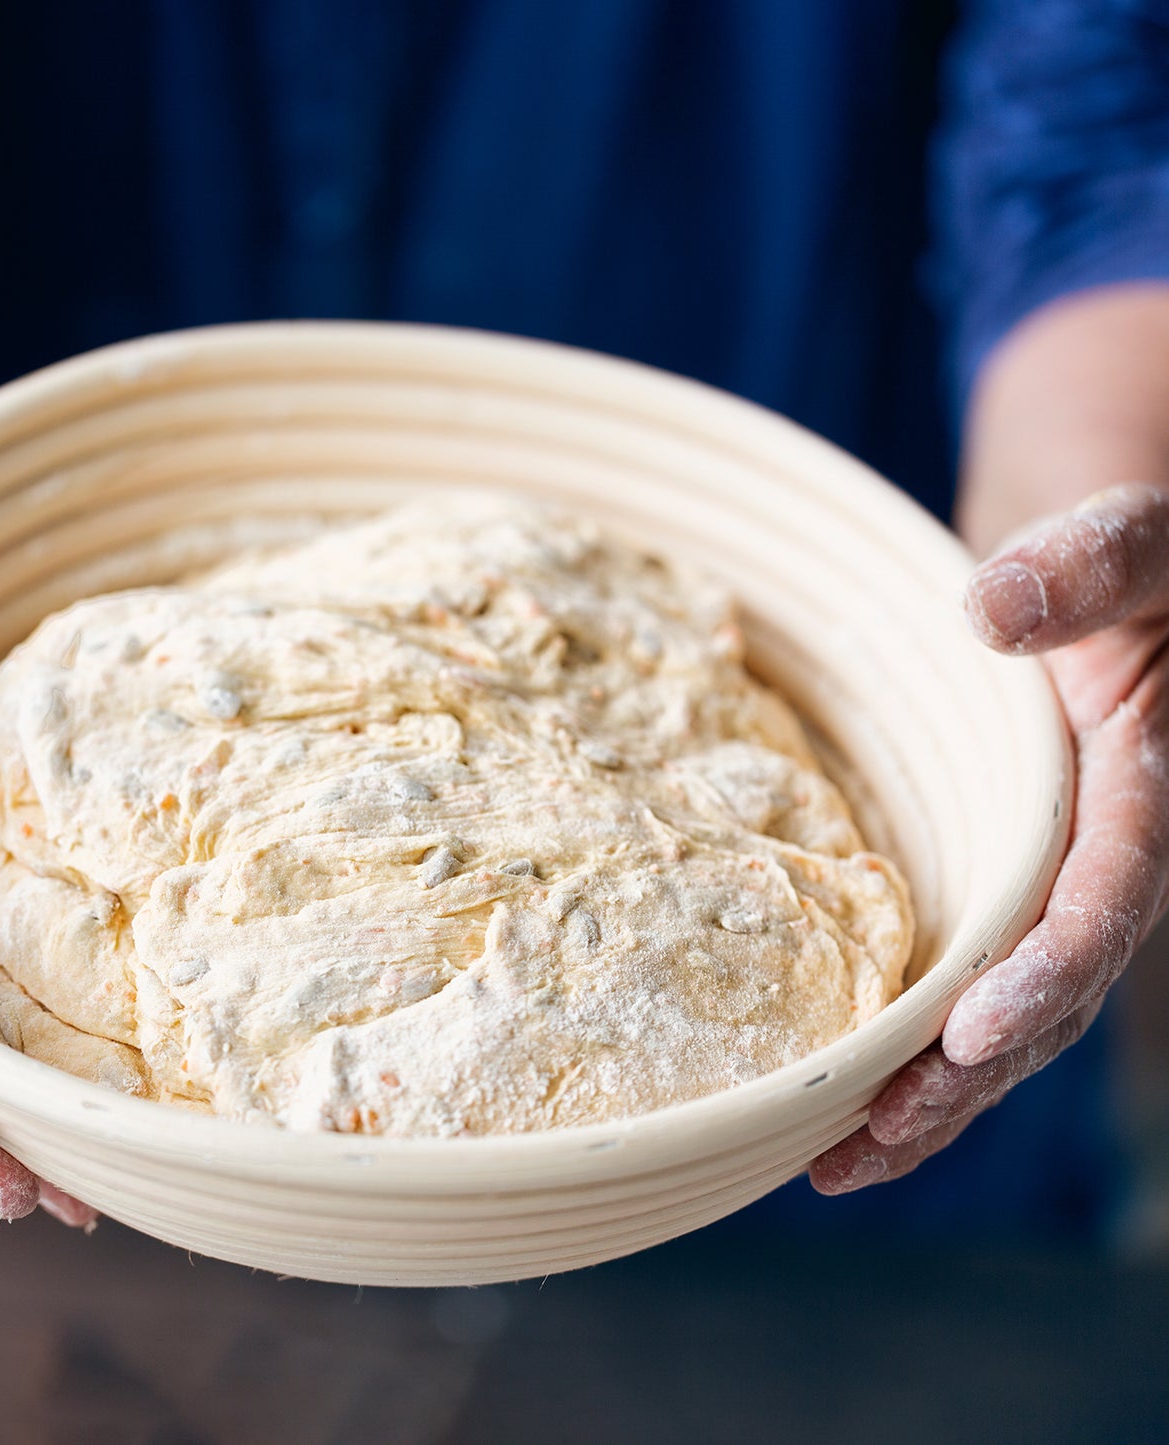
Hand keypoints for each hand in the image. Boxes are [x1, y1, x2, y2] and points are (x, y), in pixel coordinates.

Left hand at [811, 483, 1168, 1191]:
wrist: (1088, 580)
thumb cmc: (1118, 561)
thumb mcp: (1124, 542)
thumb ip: (1085, 569)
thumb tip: (991, 606)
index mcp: (1147, 792)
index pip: (1103, 904)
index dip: (1043, 975)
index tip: (968, 1037)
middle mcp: (1102, 859)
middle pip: (1044, 994)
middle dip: (963, 1076)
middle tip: (870, 1140)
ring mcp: (1049, 884)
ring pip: (999, 1015)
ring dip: (926, 1096)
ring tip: (835, 1163)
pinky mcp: (998, 889)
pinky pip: (963, 983)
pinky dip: (909, 1051)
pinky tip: (839, 1108)